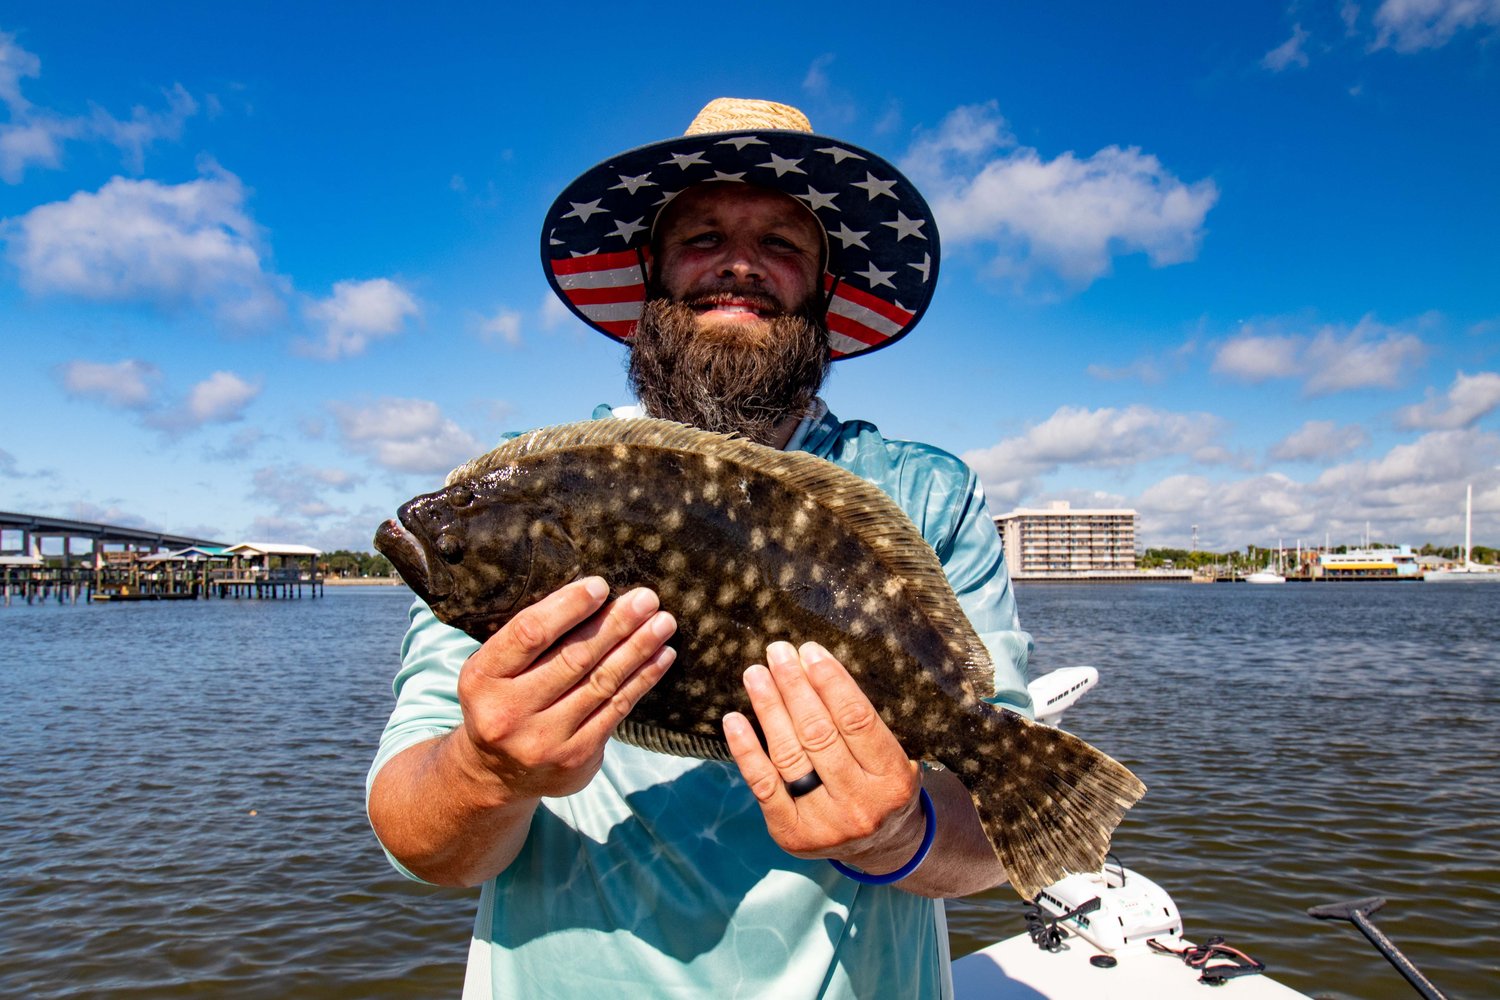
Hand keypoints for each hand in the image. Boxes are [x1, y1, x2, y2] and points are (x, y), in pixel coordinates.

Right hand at [454, 576, 676, 801]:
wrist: (494, 774)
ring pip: (601, 684)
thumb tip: (591, 594)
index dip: (567, 606)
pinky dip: (643, 679)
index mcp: (482, 679)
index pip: (529, 634)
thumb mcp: (493, 669)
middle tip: (647, 599)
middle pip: (574, 659)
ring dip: (638, 649)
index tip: (600, 585)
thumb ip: (528, 639)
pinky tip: (661, 656)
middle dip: (616, 625)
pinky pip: (617, 710)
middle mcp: (509, 712)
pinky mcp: (575, 758)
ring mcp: (543, 740)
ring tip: (663, 623)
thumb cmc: (500, 701)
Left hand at [722, 641, 925, 873]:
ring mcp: (825, 822)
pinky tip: (733, 720)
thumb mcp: (892, 755)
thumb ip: (861, 721)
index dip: (830, 681)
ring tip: (755, 675)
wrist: (881, 847)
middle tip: (777, 652)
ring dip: (768, 708)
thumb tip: (812, 665)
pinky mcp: (792, 833)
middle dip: (794, 687)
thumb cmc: (882, 784)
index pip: (857, 720)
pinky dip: (746, 750)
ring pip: (789, 755)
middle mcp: (861, 803)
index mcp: (893, 779)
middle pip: (819, 734)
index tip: (809, 651)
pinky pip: (763, 785)